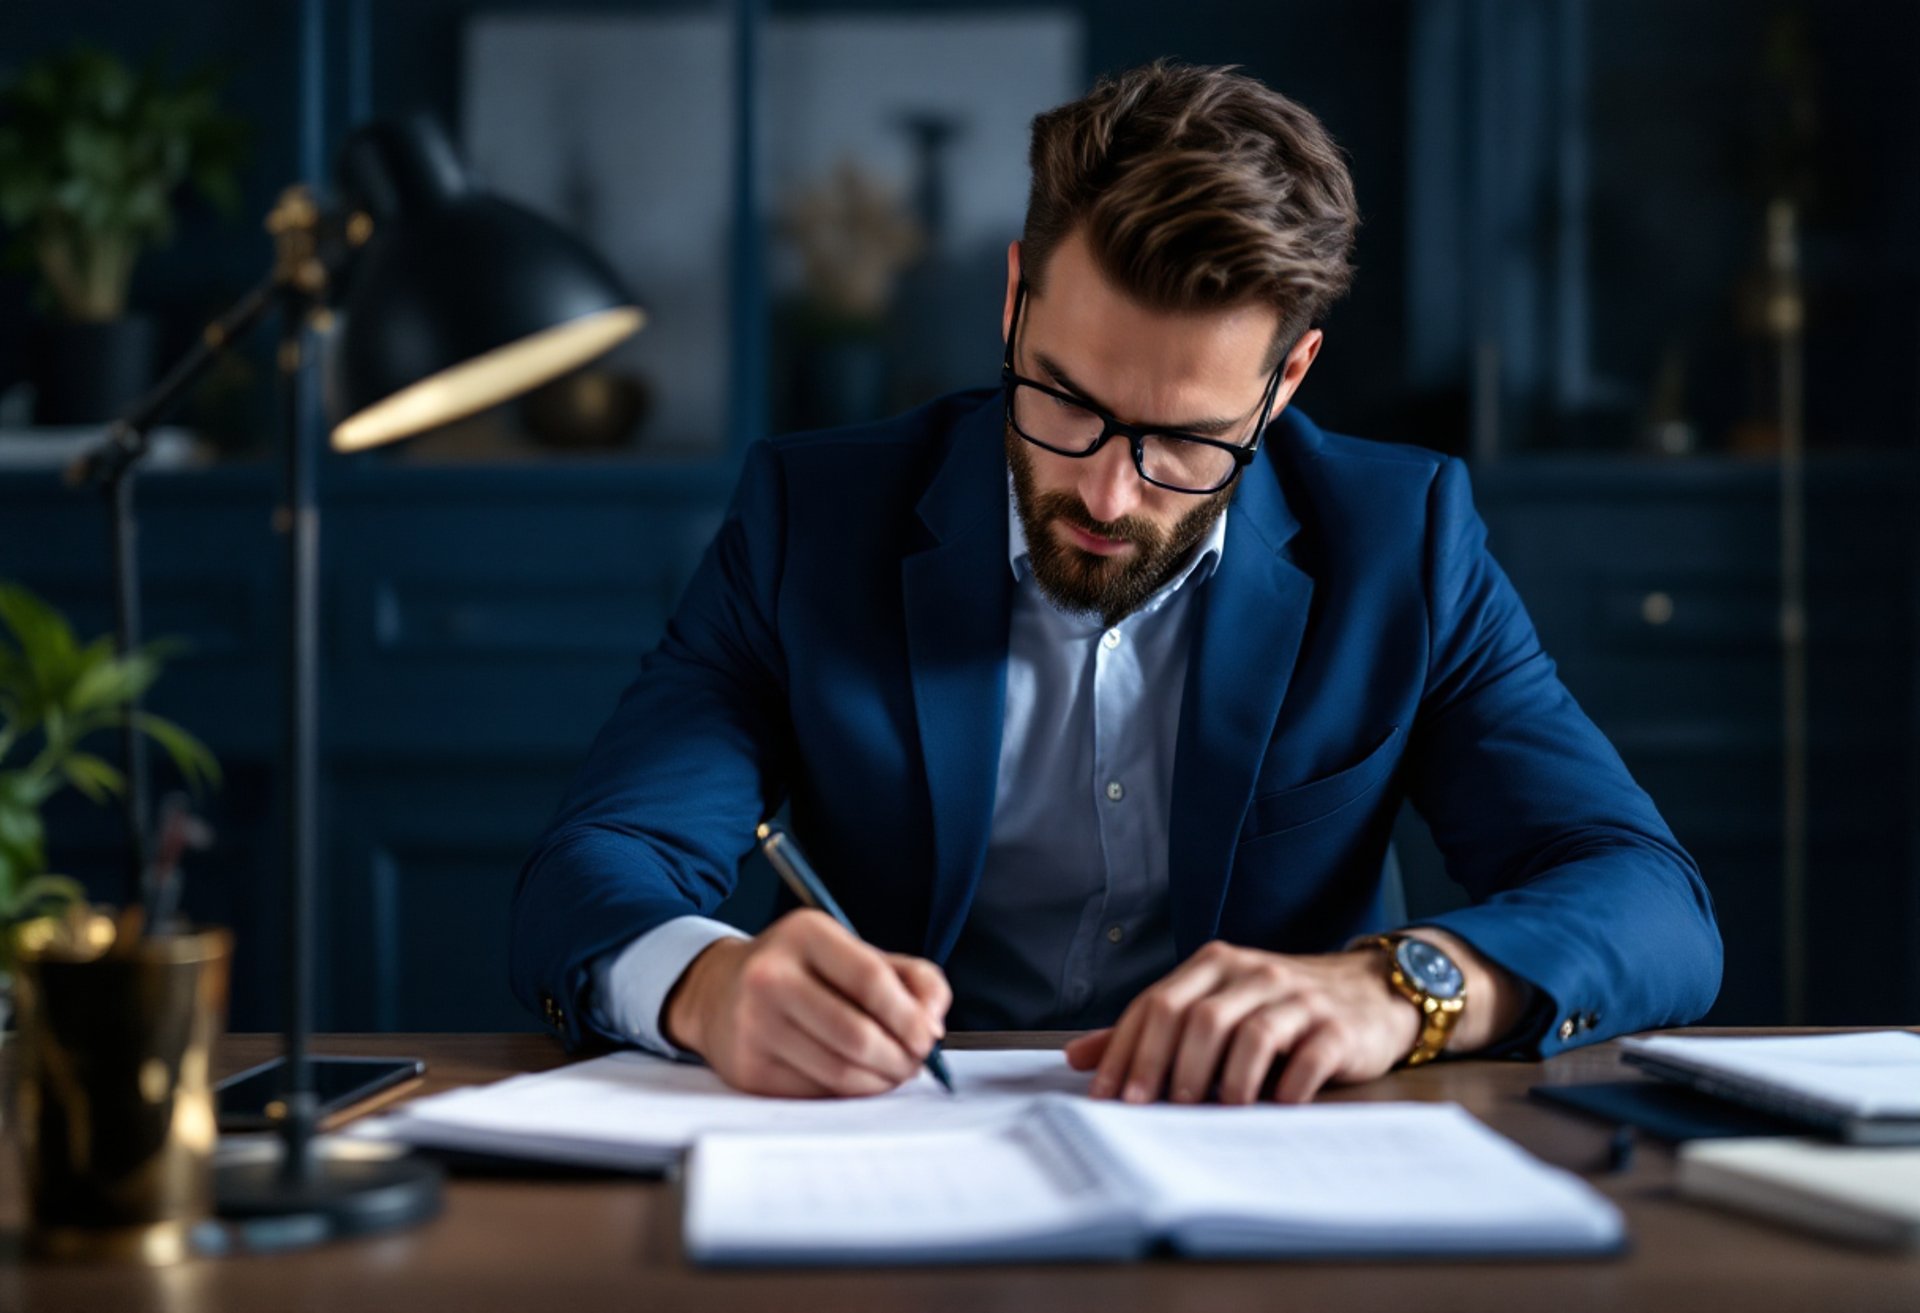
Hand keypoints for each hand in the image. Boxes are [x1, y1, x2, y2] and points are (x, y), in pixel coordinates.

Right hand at [663, 909, 950, 1097]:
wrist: (719, 991)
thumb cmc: (803, 971)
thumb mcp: (855, 953)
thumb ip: (912, 978)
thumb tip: (933, 1023)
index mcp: (805, 934)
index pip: (870, 979)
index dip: (909, 1016)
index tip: (928, 1037)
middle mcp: (770, 976)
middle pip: (856, 1034)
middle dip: (900, 1058)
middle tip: (914, 1063)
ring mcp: (753, 1024)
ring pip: (839, 1071)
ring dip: (879, 1082)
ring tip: (892, 1073)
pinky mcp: (747, 1069)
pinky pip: (816, 1093)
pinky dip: (847, 1094)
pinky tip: (855, 1080)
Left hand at [1064, 940, 1419, 1104]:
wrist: (1368, 993)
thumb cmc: (1278, 1007)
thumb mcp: (1214, 1005)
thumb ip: (1151, 1030)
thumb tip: (1077, 1057)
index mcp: (1215, 964)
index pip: (1158, 1003)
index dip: (1128, 1051)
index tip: (1110, 1097)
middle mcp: (1253, 973)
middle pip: (1198, 1016)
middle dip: (1168, 1066)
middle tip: (1153, 1108)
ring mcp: (1298, 998)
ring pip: (1249, 1033)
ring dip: (1223, 1079)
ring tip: (1209, 1111)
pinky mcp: (1337, 1027)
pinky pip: (1308, 1056)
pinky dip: (1286, 1084)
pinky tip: (1271, 1106)